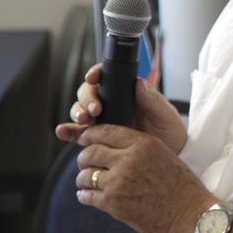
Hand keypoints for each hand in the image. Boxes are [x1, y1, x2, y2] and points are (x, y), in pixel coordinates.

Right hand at [56, 64, 186, 152]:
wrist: (168, 159)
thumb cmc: (170, 132)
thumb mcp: (166, 115)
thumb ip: (153, 100)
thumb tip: (139, 83)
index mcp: (127, 92)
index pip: (107, 76)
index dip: (96, 73)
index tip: (93, 77)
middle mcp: (111, 104)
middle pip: (89, 93)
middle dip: (87, 98)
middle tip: (95, 110)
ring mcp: (102, 120)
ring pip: (80, 110)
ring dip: (77, 113)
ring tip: (84, 121)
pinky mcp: (96, 138)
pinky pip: (78, 133)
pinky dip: (68, 131)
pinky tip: (63, 132)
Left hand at [74, 124, 212, 232]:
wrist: (189, 215)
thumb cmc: (181, 186)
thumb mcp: (164, 155)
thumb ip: (138, 148)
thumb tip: (112, 148)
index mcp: (143, 144)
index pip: (105, 131)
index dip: (89, 135)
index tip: (84, 139)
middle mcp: (128, 159)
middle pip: (90, 153)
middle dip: (84, 158)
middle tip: (84, 163)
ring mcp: (118, 182)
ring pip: (85, 175)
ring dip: (83, 179)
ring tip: (87, 182)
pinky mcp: (113, 203)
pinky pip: (86, 195)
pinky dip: (84, 195)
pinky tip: (88, 196)